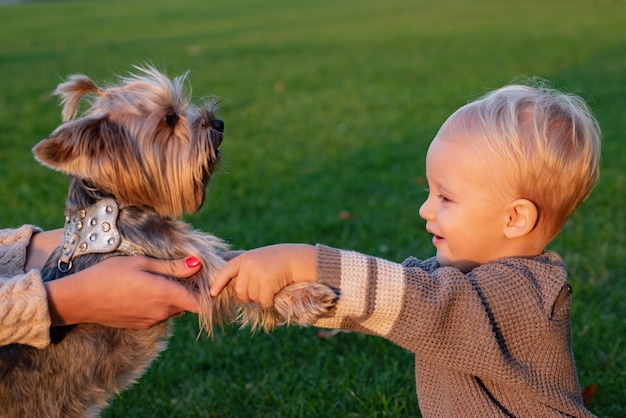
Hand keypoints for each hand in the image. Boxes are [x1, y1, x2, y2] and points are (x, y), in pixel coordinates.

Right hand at [45, 255, 201, 328]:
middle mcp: (162, 312)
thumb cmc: (109, 275)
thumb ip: (172, 267)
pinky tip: (146, 289)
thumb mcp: (142, 264)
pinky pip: (160, 313)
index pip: (201, 304)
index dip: (208, 293)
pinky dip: (160, 303)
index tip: (206, 279)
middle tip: (182, 270)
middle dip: (189, 290)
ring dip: (174, 296)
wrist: (80, 299)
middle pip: (188, 304)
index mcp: (166, 295)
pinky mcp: (141, 324)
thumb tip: (198, 264)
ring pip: (174, 309)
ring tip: (161, 277)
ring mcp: (151, 320)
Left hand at [210, 244, 316, 307]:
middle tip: (261, 290)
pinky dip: (269, 302)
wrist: (296, 259)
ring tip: (271, 288)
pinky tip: (275, 294)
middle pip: (240, 292)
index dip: (218, 283)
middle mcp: (248, 265)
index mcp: (244, 259)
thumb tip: (234, 289)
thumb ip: (245, 270)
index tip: (212, 293)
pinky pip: (264, 301)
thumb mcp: (258, 259)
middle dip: (249, 296)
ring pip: (252, 298)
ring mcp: (258, 273)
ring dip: (262, 299)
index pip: (226, 272)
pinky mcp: (268, 282)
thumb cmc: (277, 261)